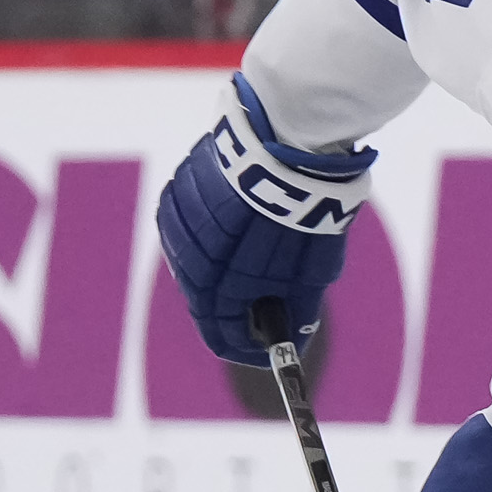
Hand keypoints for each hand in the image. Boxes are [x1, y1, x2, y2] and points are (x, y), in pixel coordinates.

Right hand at [153, 74, 374, 366]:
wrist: (288, 139)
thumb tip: (294, 341)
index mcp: (218, 283)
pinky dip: (210, 237)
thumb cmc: (305, 208)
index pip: (221, 333)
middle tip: (265, 312)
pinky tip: (235, 230)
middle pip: (204, 299)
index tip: (266, 353)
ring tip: (255, 264)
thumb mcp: (313, 270)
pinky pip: (189, 227)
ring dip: (220, 270)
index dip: (244, 348)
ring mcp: (178, 221)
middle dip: (235, 309)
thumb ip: (298, 310)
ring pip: (194, 262)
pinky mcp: (178, 190)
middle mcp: (188, 256)